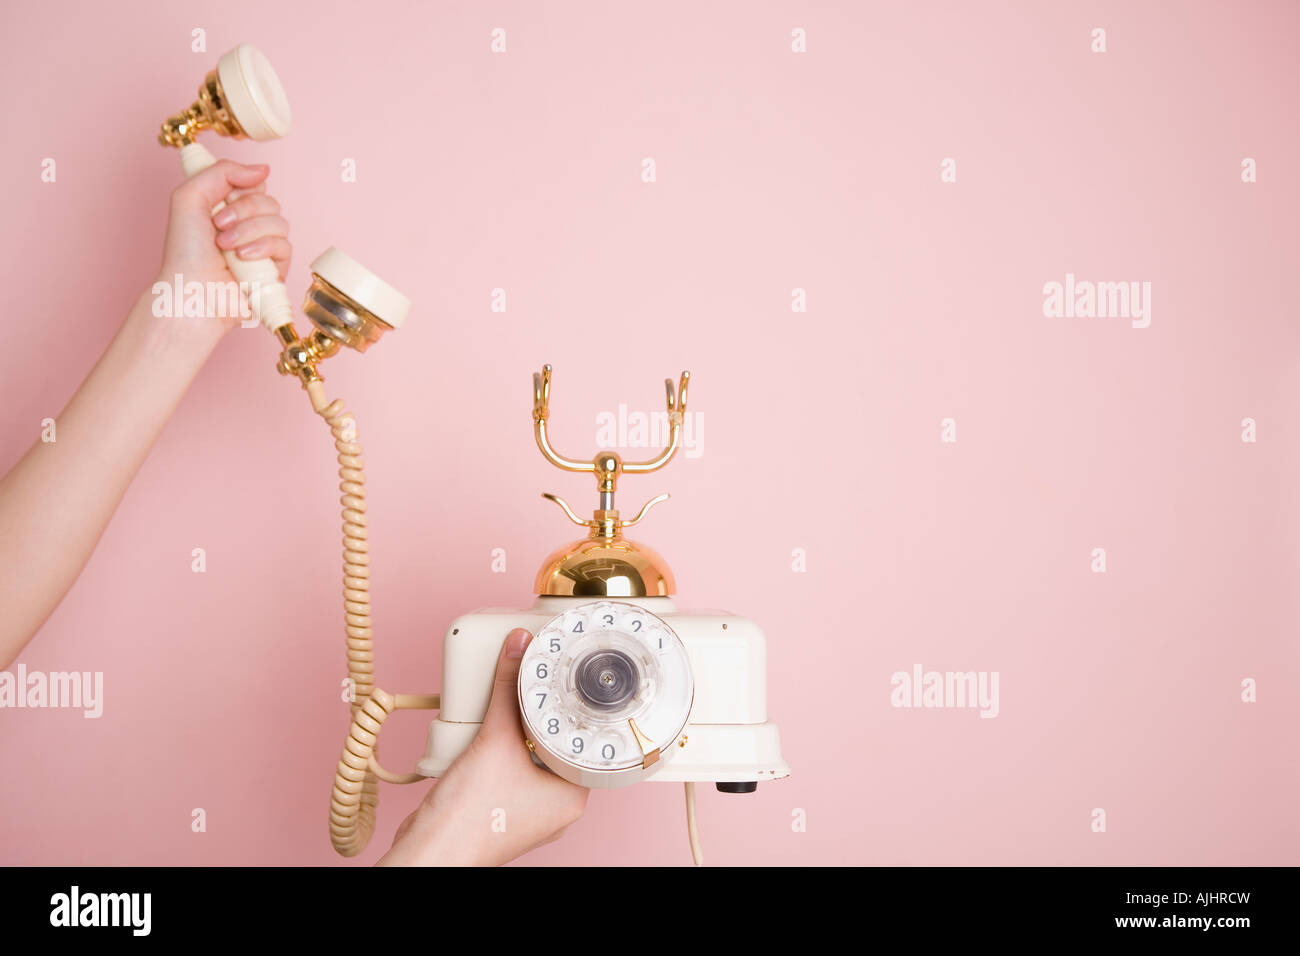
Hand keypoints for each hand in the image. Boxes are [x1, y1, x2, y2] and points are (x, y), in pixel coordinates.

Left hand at [154, 160, 291, 335]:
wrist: (193, 290)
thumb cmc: (185, 251)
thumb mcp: (189, 196)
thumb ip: (222, 172)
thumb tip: (263, 169)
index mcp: (229, 206)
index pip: (254, 183)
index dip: (241, 188)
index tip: (220, 200)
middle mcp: (248, 224)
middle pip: (269, 200)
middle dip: (244, 211)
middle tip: (218, 226)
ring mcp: (264, 246)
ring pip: (279, 221)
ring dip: (249, 231)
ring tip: (226, 246)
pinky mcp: (276, 268)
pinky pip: (285, 245)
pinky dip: (263, 248)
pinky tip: (243, 258)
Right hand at [379, 629, 589, 865]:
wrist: (430, 849)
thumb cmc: (471, 816)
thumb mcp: (495, 739)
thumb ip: (507, 689)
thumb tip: (518, 647)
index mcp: (572, 797)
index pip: (587, 743)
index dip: (577, 713)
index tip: (570, 686)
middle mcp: (555, 807)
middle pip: (557, 747)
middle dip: (543, 719)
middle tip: (540, 687)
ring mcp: (529, 812)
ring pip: (531, 758)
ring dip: (519, 734)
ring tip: (515, 706)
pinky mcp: (502, 810)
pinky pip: (510, 771)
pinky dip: (501, 751)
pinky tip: (491, 735)